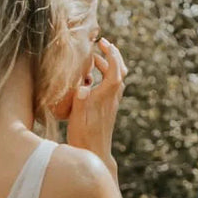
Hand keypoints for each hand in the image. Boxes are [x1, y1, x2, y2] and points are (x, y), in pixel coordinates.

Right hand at [66, 38, 126, 171]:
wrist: (95, 155)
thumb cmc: (84, 137)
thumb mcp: (77, 118)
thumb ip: (80, 100)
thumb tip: (83, 85)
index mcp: (105, 97)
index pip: (115, 70)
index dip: (111, 54)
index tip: (103, 42)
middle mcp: (112, 99)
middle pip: (120, 71)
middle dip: (113, 55)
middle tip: (101, 45)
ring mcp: (112, 104)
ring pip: (117, 79)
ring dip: (109, 66)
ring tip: (94, 60)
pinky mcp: (109, 110)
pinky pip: (112, 87)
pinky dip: (105, 77)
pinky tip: (92, 80)